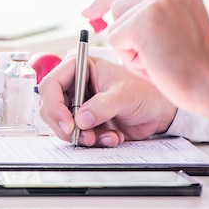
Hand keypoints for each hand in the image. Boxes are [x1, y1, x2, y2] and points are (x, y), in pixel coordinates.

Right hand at [38, 55, 177, 146]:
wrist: (158, 112)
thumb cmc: (145, 92)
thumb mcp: (124, 95)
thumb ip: (102, 106)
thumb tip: (82, 119)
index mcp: (79, 67)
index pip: (51, 84)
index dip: (54, 105)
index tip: (68, 124)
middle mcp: (74, 85)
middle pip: (50, 107)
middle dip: (65, 125)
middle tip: (83, 136)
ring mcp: (78, 103)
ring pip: (60, 124)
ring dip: (79, 136)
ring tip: (100, 137)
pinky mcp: (84, 121)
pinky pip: (76, 135)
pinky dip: (91, 141)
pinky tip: (111, 137)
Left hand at [82, 0, 208, 120]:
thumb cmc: (193, 67)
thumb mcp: (174, 30)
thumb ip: (148, 16)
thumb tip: (104, 20)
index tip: (88, 11)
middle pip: (118, 6)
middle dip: (123, 34)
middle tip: (155, 56)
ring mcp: (156, 2)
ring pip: (115, 25)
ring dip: (128, 48)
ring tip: (157, 58)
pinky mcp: (142, 21)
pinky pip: (115, 40)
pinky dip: (129, 57)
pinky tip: (153, 63)